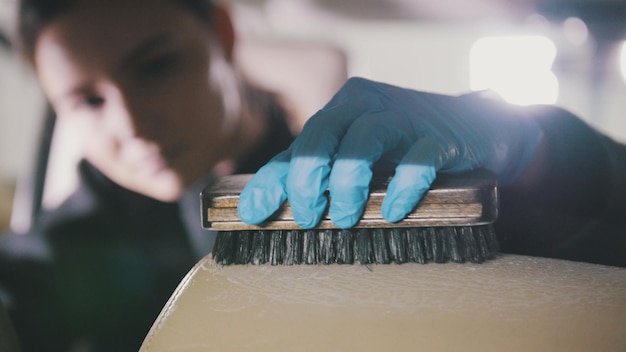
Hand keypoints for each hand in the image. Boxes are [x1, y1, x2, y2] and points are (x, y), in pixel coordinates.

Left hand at [237, 77, 542, 228]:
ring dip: (348, 183)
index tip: (255, 215)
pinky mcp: (440, 138)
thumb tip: (258, 208)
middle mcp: (367, 105)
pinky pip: (417, 158)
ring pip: (364, 140)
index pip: (298, 144)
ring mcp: (404, 117)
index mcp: (341, 108)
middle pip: (322, 133)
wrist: (475, 129)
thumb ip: (314, 174)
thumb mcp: (355, 155)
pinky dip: (402, 187)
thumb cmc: (404, 146)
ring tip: (345, 218)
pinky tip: (393, 211)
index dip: (273, 180)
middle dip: (307, 179)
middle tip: (308, 217)